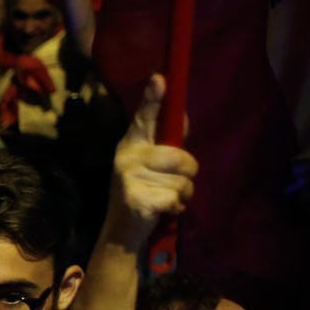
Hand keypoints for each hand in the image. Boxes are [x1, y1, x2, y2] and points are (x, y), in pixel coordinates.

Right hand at [107, 73, 196, 243]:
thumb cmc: (142, 191)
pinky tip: (162, 210)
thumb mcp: (151, 164)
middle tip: (175, 183)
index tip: (161, 78)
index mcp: (132, 144)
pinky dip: (175, 208)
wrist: (121, 230)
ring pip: (182, 181)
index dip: (154, 99)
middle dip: (188, 173)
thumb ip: (167, 141)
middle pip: (180, 157)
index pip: (145, 118)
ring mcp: (129, 177)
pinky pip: (175, 198)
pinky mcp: (137, 199)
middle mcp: (128, 156)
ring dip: (182, 194)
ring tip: (166, 197)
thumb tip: (182, 113)